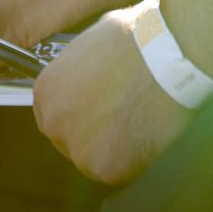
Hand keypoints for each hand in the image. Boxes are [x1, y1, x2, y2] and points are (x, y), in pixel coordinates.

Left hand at [33, 6, 193, 184]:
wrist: (167, 54)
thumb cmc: (134, 40)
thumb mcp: (90, 47)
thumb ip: (81, 73)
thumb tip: (91, 80)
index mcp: (46, 93)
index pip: (54, 115)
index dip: (79, 114)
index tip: (98, 112)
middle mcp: (54, 124)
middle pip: (70, 141)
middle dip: (93, 134)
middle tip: (122, 121)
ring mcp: (78, 150)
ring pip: (95, 159)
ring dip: (114, 149)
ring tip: (140, 125)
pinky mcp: (107, 170)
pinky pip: (121, 171)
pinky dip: (136, 159)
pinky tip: (149, 135)